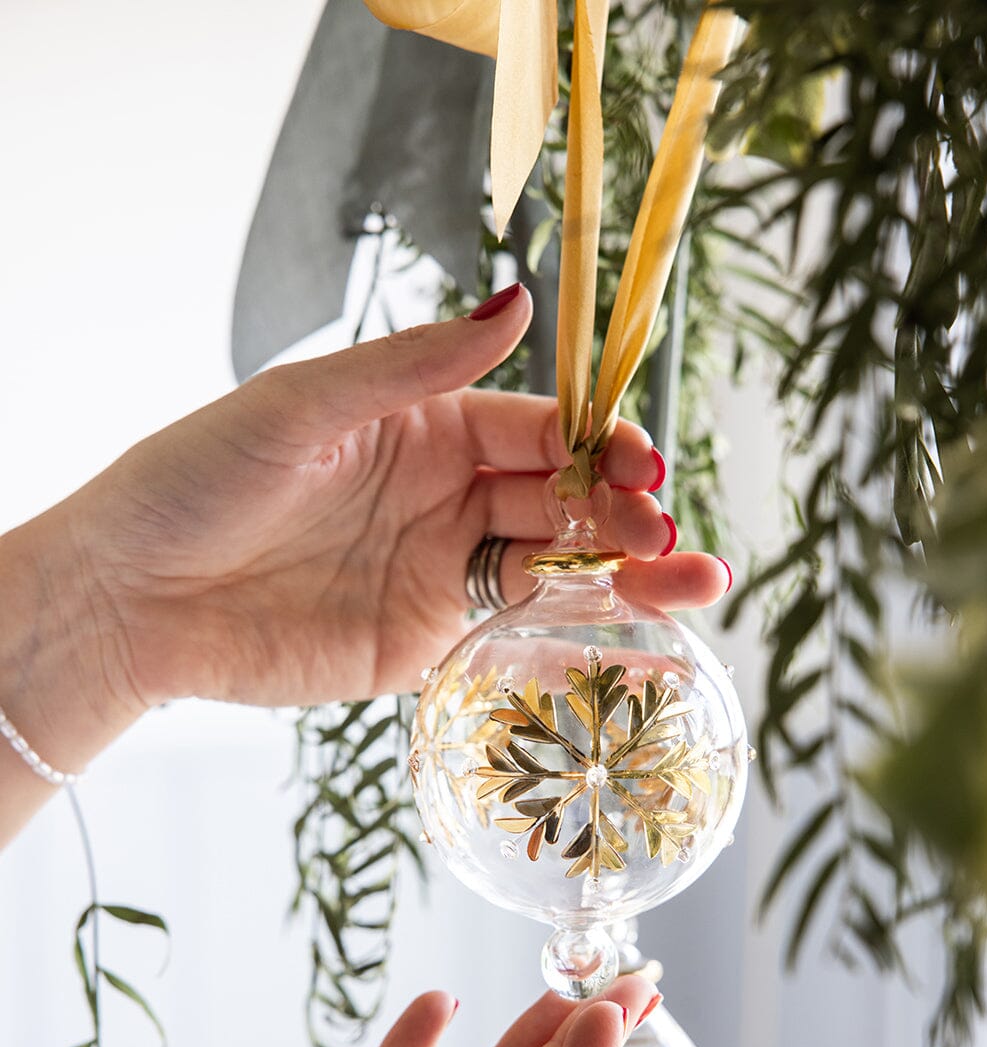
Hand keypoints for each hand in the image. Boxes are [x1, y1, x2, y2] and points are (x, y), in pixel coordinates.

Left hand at [0, 284, 729, 838]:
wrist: (130, 597)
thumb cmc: (196, 479)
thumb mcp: (305, 403)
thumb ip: (416, 365)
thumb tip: (516, 301)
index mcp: (423, 427)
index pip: (538, 428)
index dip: (597, 442)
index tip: (641, 460)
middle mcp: (443, 497)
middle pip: (563, 500)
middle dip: (624, 512)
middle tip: (664, 531)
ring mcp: (438, 573)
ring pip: (556, 567)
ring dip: (627, 573)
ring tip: (693, 580)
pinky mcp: (423, 643)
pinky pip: (516, 635)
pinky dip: (582, 637)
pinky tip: (644, 643)